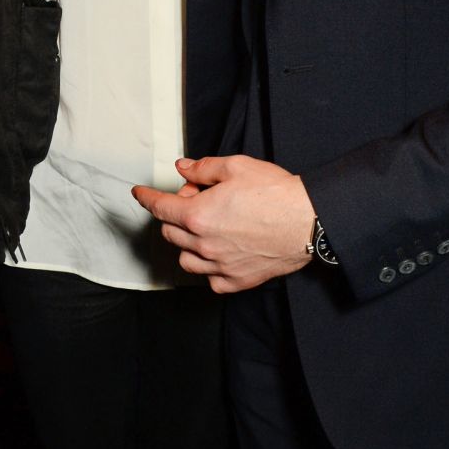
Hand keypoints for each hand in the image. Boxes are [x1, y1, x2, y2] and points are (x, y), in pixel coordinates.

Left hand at [133, 155, 315, 294]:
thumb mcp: (236, 167)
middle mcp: (203, 244)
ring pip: (186, 259)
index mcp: (198, 215)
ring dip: (188, 243)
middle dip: (176, 214)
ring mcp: (219, 265)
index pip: (159, 207)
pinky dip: (208, 268)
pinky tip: (219, 254)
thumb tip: (183, 168)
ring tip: (207, 228)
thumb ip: (203, 168)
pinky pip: (210, 280)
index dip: (146, 197)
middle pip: (171, 232)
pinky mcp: (237, 280)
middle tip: (199, 199)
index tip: (139, 194)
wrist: (308, 222)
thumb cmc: (276, 193)